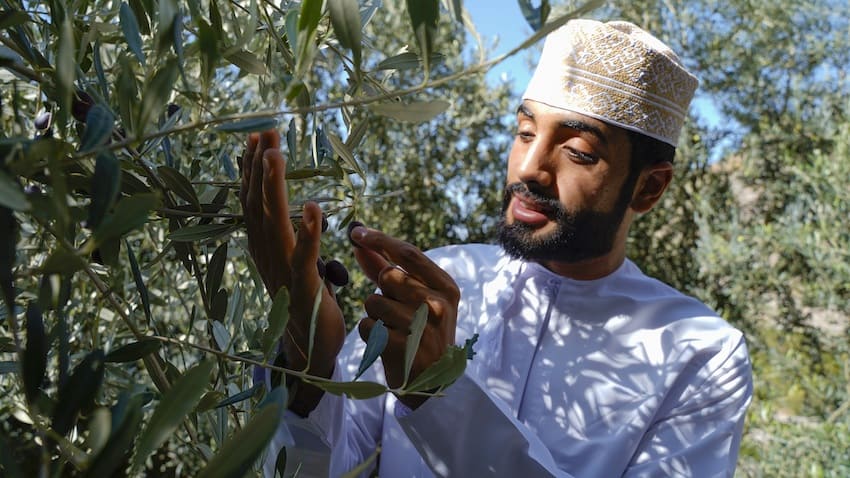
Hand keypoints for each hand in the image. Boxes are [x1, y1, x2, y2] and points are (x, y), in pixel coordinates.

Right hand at [239, 130, 344, 413]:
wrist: (310, 349)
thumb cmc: (307, 302)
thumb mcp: (296, 262)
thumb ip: (294, 237)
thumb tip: (302, 210)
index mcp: (264, 248)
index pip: (254, 202)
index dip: (254, 170)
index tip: (257, 138)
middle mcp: (266, 256)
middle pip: (258, 205)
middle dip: (260, 167)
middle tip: (265, 133)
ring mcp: (281, 273)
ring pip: (274, 224)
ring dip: (274, 188)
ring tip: (276, 155)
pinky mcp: (303, 290)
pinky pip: (305, 258)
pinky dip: (309, 233)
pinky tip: (315, 208)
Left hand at [350, 225, 459, 408]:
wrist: (430, 381)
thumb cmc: (419, 331)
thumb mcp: (415, 297)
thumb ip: (386, 267)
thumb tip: (360, 240)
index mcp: (445, 286)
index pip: (408, 253)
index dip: (379, 239)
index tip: (355, 232)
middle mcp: (437, 304)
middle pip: (387, 275)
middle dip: (381, 289)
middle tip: (395, 311)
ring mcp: (422, 326)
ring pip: (373, 301)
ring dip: (375, 314)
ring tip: (393, 329)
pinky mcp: (403, 347)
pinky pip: (367, 325)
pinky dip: (369, 334)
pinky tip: (386, 344)